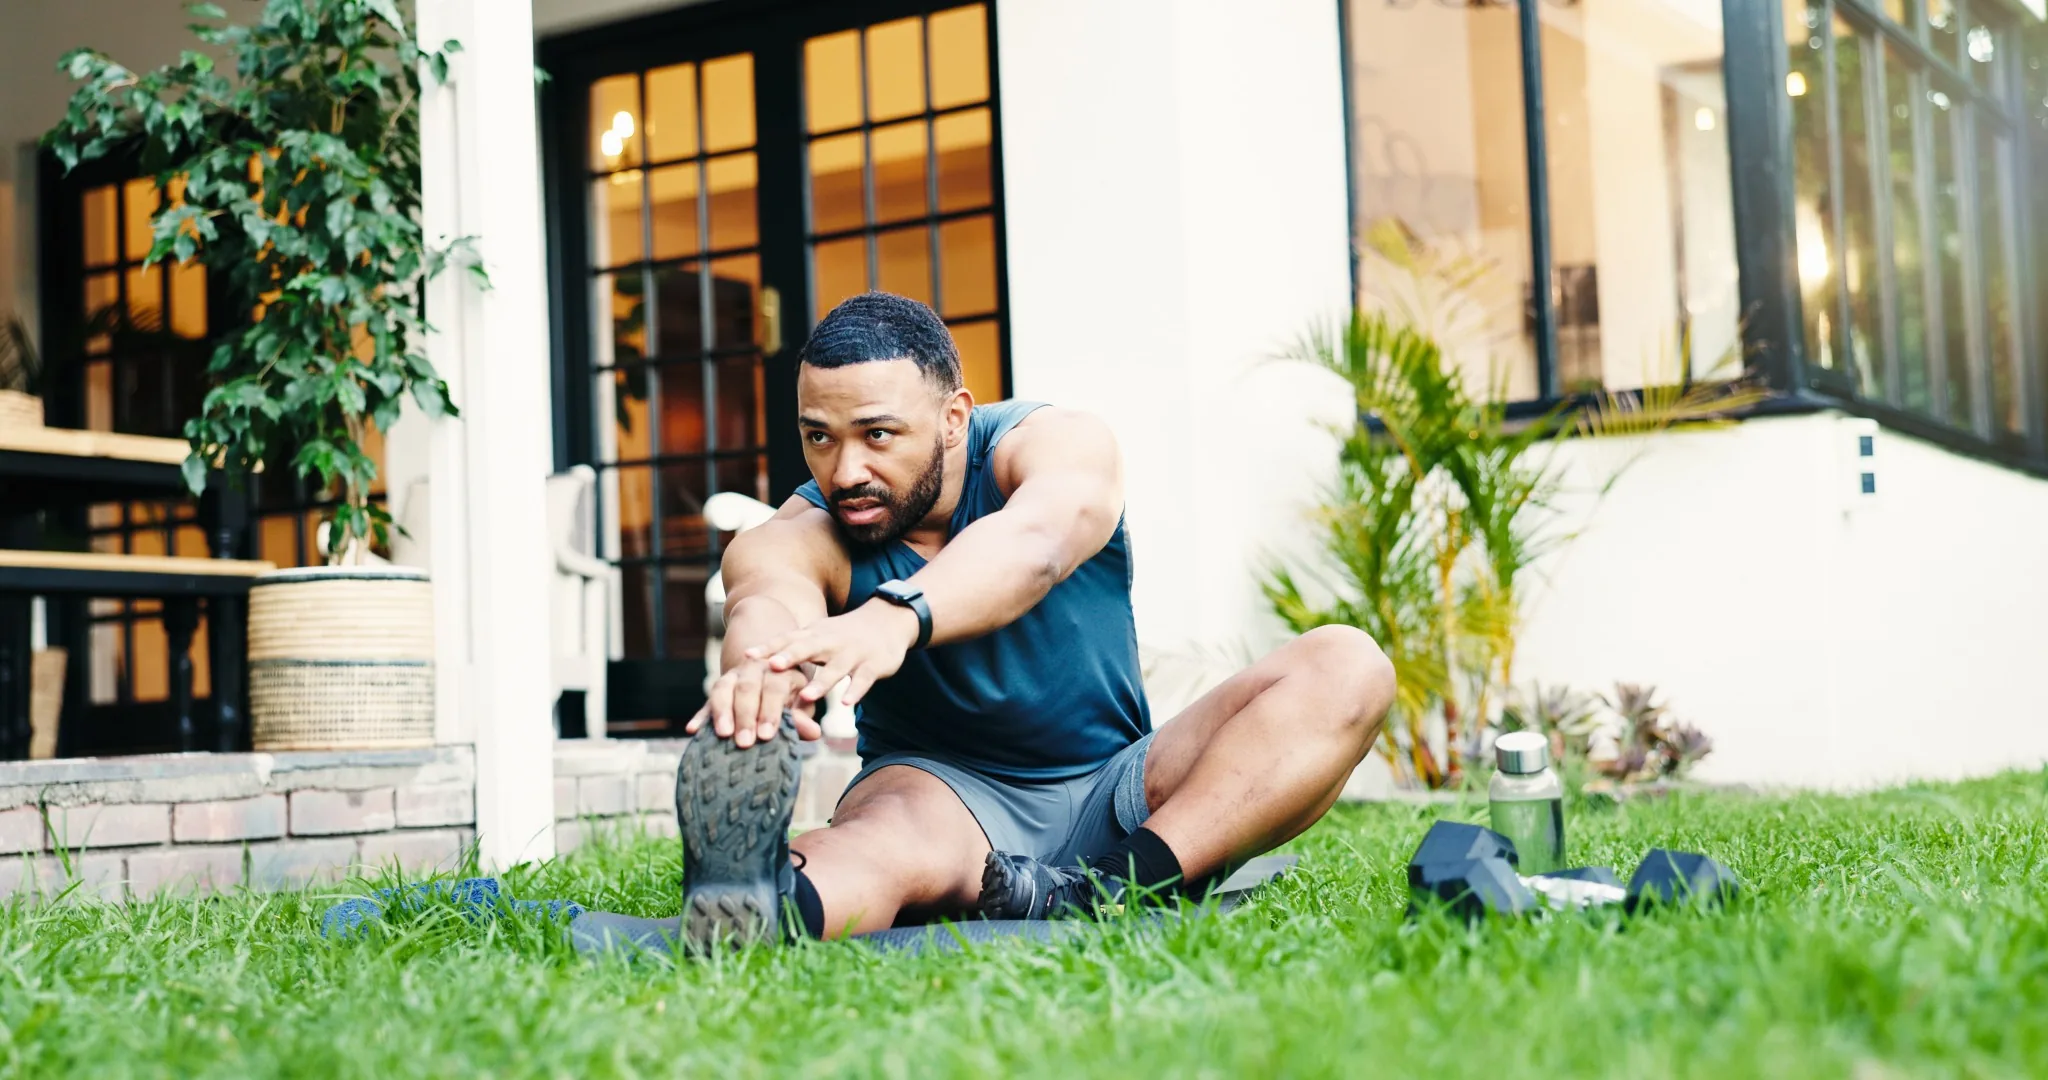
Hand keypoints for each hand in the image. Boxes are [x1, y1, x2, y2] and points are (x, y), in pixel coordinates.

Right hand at [685, 655, 823, 747]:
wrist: (772, 671)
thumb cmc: (792, 695)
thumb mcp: (803, 703)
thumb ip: (804, 718)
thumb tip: (814, 733)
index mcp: (780, 670)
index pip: (775, 686)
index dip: (770, 710)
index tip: (767, 735)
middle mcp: (755, 668)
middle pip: (747, 687)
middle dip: (745, 715)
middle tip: (745, 742)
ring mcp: (733, 677)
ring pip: (723, 688)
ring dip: (722, 712)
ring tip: (723, 734)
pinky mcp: (719, 689)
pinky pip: (706, 701)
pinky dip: (700, 715)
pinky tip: (693, 730)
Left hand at [745, 600, 920, 710]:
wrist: (887, 621)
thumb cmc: (843, 636)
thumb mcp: (818, 637)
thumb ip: (793, 651)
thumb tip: (757, 671)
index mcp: (814, 635)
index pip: (787, 639)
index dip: (768, 647)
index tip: (746, 656)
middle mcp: (831, 641)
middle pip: (808, 648)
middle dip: (790, 657)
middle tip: (771, 667)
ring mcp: (853, 653)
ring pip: (836, 668)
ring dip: (821, 682)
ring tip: (806, 697)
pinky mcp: (873, 665)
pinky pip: (863, 680)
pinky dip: (855, 691)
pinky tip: (846, 703)